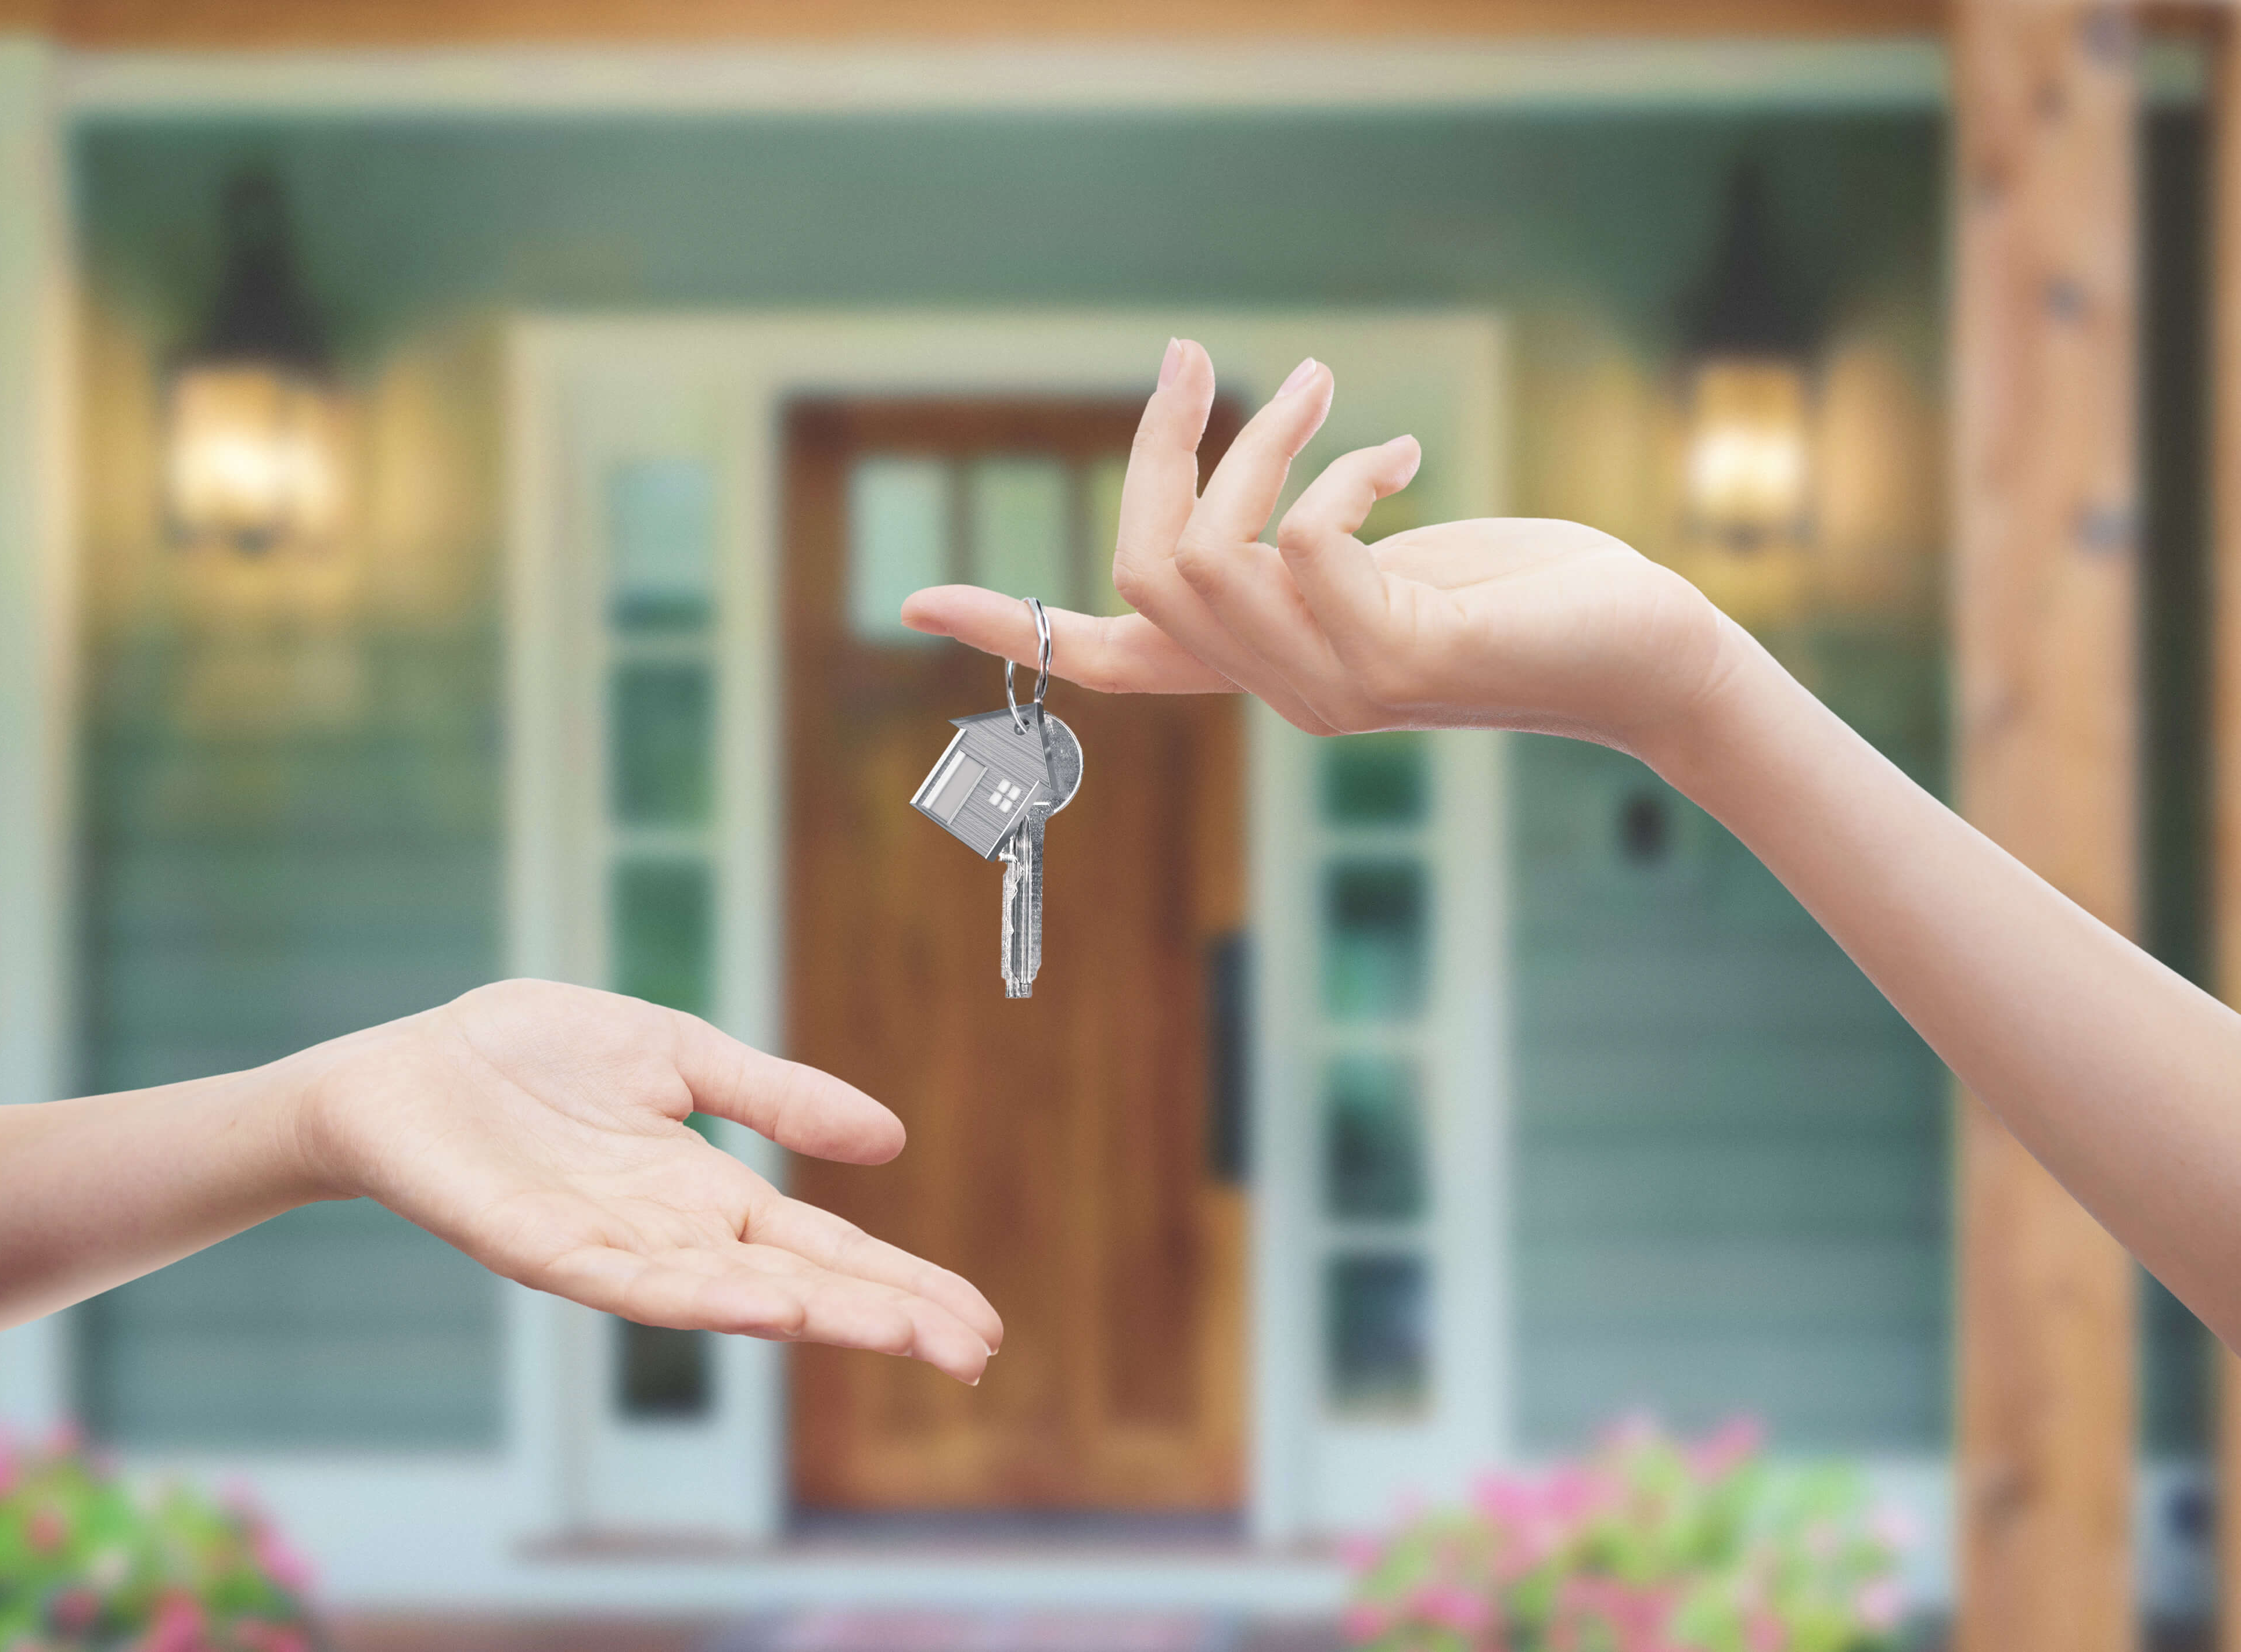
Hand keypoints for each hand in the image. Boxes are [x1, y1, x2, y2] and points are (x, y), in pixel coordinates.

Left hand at [286, 979, 1002, 1382]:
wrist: (405, 1068)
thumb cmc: (531, 1058)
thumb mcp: (680, 1055)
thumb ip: (775, 1097)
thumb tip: (890, 1138)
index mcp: (708, 1193)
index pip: (826, 1249)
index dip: (900, 1283)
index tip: (977, 1320)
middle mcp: (672, 1236)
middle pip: (798, 1287)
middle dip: (884, 1318)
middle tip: (973, 1352)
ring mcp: (611, 1250)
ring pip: (728, 1300)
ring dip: (814, 1318)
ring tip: (894, 1333)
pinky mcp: (543, 1249)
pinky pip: (631, 1284)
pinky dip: (701, 1297)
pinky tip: (763, 1304)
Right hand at [900, 338, 1737, 759]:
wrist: (1641, 655)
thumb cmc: (1523, 598)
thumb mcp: (1386, 565)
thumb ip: (1304, 551)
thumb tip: (1248, 513)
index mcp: (1264, 669)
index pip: (1111, 663)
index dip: (1011, 630)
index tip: (915, 607)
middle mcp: (1281, 694)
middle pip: (1142, 572)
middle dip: (1156, 452)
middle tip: (1188, 362)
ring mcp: (1331, 689)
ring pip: (1212, 556)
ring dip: (1258, 446)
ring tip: (1319, 388)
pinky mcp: (1394, 661)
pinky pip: (1302, 546)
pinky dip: (1337, 477)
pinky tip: (1401, 458)